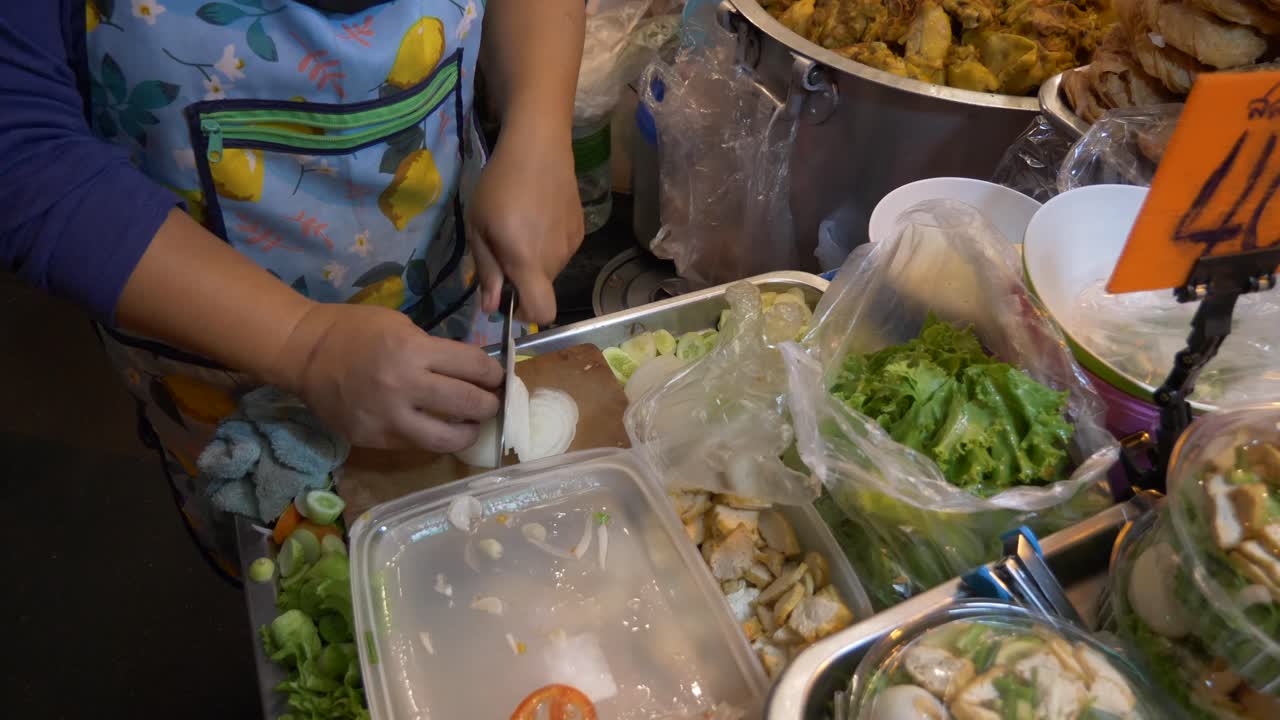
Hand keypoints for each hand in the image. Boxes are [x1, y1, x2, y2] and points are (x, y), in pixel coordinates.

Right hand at [268, 303, 503, 451]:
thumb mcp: (402, 327)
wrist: (304, 354)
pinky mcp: (374, 439)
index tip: (498, 377)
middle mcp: (404, 387)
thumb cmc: (355, 330)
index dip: (494, 373)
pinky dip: (432, 438)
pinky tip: (437, 429)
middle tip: (492, 403)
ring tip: (471, 425)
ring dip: (467, 432)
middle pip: (468, 404)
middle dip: (489, 404)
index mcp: (413, 351)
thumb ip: (436, 350)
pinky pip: (415, 445)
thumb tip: (471, 371)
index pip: (475, 367)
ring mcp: (388, 419)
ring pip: (446, 439)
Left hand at [466, 119, 583, 324]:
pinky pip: (560, 251)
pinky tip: (537, 216)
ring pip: (549, 270)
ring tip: (519, 226)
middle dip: (521, 280)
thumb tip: (491, 308)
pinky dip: (546, 245)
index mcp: (527, 261)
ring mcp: (570, 245)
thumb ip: (487, 271)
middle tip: (501, 248)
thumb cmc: (499, 186)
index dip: (525, 314)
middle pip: (541, 289)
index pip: (542, 311)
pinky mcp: (580, 230)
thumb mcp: (478, 228)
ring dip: (533, 261)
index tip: (509, 300)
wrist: (538, 147)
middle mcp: (554, 259)